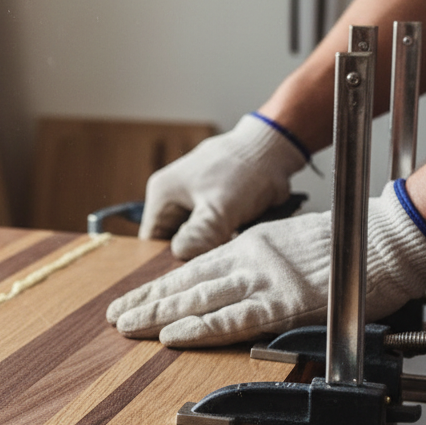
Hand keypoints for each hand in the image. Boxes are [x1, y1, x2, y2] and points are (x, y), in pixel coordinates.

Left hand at [109, 182, 425, 347]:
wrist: (387, 234)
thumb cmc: (347, 241)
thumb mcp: (288, 243)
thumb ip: (259, 263)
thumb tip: (236, 284)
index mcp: (248, 247)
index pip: (190, 270)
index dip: (157, 287)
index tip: (131, 299)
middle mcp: (248, 260)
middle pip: (185, 284)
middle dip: (146, 302)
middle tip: (114, 317)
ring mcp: (265, 280)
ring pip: (199, 300)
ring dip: (159, 315)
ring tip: (127, 327)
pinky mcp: (287, 302)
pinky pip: (235, 318)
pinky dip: (201, 328)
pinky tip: (173, 335)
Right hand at [138, 114, 306, 259]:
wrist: (274, 150)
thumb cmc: (243, 171)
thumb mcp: (219, 206)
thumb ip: (199, 235)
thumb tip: (182, 257)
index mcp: (162, 196)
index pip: (151, 242)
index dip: (165, 260)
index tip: (187, 274)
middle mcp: (173, 201)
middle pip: (173, 243)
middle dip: (191, 255)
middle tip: (210, 267)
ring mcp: (194, 204)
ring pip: (195, 240)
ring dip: (210, 249)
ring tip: (225, 256)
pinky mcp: (214, 209)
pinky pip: (211, 234)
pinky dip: (223, 241)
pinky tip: (234, 246)